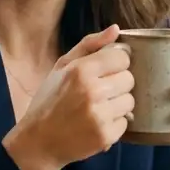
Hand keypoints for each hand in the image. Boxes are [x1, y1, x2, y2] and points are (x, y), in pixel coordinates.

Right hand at [3, 24, 133, 169]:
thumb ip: (90, 45)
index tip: (106, 71)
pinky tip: (97, 123)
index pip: (123, 57)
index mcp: (81, 70)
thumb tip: (116, 29)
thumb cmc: (49, 100)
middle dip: (118, 84)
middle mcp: (92, 91)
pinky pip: (125, 123)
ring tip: (98, 108)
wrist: (39, 141)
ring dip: (118, 104)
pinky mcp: (105, 136)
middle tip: (100, 92)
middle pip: (129, 79)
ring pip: (130, 101)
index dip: (116, 64)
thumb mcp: (62, 66)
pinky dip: (114, 123)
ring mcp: (100, 115)